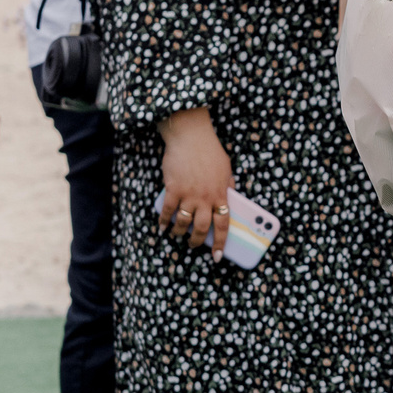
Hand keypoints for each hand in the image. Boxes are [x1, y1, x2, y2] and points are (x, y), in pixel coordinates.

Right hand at [157, 107, 232, 254]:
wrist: (191, 137)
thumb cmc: (209, 151)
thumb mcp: (226, 169)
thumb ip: (227, 185)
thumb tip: (230, 196)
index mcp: (221, 195)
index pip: (223, 225)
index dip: (220, 243)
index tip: (217, 256)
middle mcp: (206, 198)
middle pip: (202, 228)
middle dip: (196, 241)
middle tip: (192, 245)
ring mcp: (189, 195)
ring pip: (183, 223)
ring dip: (179, 232)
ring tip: (176, 234)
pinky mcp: (174, 189)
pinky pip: (168, 211)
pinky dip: (164, 221)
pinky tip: (162, 226)